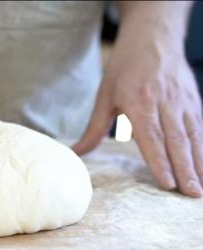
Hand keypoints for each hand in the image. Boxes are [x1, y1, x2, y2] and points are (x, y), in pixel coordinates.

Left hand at [73, 27, 202, 196]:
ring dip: (198, 164)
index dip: (160, 161)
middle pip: (176, 141)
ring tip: (200, 188)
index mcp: (139, 102)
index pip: (152, 137)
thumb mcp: (104, 97)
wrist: (153, 38)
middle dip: (185, 170)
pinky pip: (200, 129)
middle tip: (190, 194)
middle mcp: (165, 103)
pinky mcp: (194, 101)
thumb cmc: (124, 69)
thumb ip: (94, 130)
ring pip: (193, 137)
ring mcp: (183, 102)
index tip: (167, 183)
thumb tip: (76, 153)